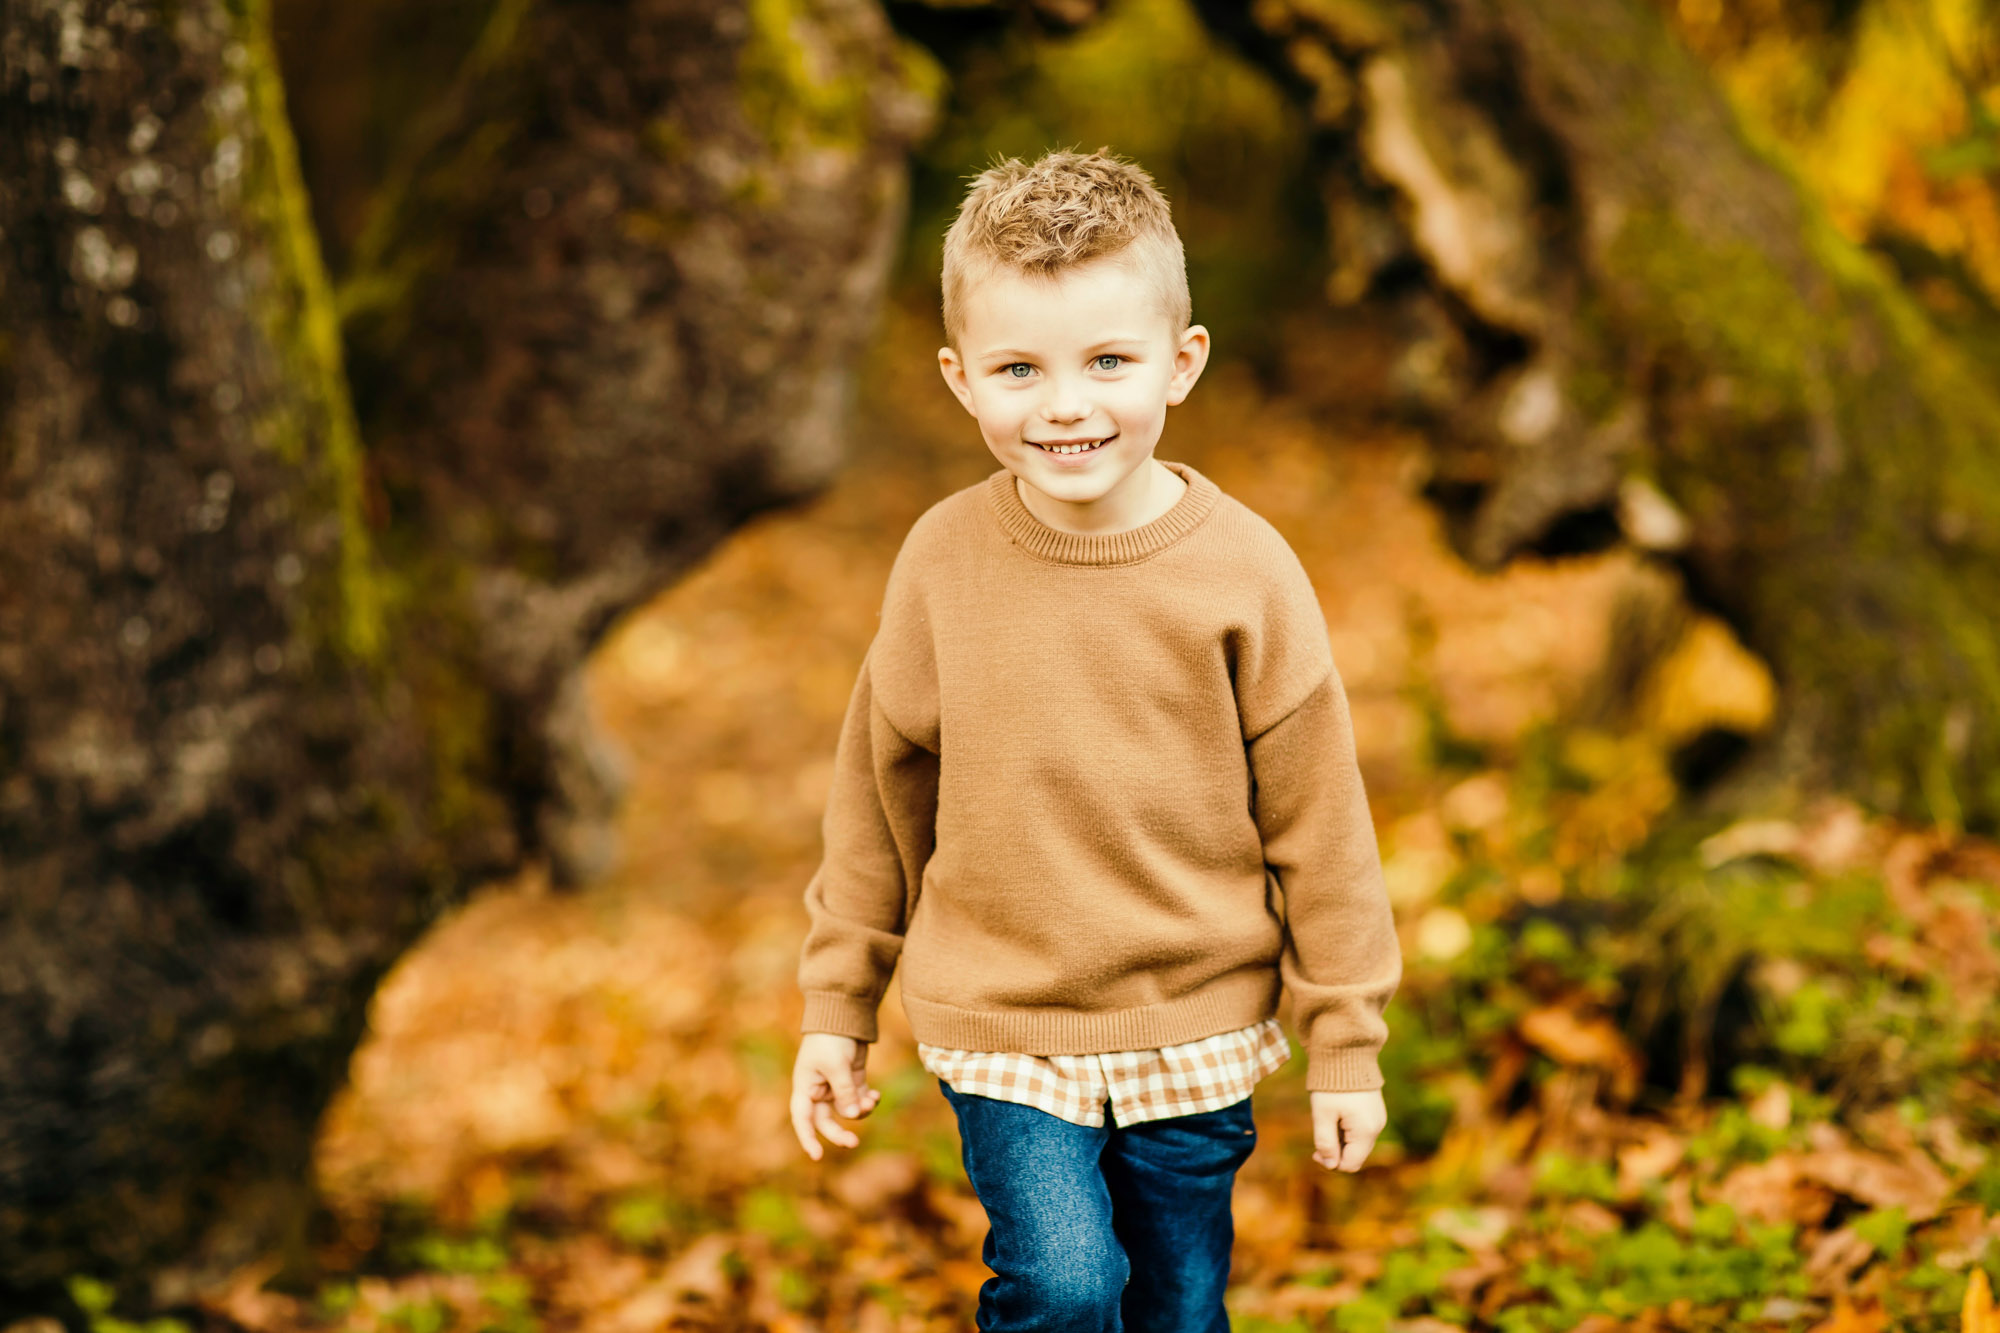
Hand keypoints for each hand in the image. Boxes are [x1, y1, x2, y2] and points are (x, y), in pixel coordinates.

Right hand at [789, 1032, 880, 1160]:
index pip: (802, 1119)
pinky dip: (868, 1100)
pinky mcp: (852, 1080)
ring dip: (860, 1111)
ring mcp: (836, 1087)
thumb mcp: (836, 1066)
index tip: (817, 1156)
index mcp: (805, 1087)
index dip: (807, 1138)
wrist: (843, 1015)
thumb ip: (844, 1091)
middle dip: (840, 1132)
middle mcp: (818, 1091)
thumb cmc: (831, 1039)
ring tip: (872, 1100)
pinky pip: (860, 1099)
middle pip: (827, 1121)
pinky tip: (876, 1095)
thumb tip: (853, 1115)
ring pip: (847, 1111)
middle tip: (853, 1142)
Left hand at [1310, 1089, 1386, 1171]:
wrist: (1347, 1055)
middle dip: (1336, 1152)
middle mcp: (1377, 1128)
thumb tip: (1330, 1164)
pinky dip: (1347, 1129)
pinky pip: (1361, 1131)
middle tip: (1318, 1136)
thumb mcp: (1322, 1114)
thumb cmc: (1332, 1085)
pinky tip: (1336, 1114)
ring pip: (1358, 1144)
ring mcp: (1378, 1119)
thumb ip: (1325, 1142)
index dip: (1331, 1163)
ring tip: (1328, 1120)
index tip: (1315, 1151)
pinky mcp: (1375, 1111)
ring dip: (1341, 1140)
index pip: (1350, 1164)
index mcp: (1365, 1131)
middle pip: (1355, 1155)